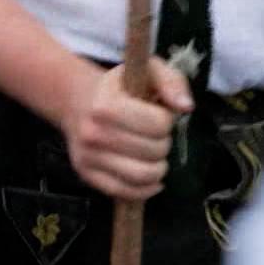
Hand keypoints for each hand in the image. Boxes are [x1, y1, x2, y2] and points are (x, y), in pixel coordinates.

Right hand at [59, 59, 194, 200]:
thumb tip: (185, 107)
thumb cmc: (120, 89)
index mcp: (106, 105)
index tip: (156, 114)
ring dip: (158, 167)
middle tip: (154, 136)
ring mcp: (88, 155)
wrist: (78, 102)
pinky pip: (125, 192)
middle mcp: (93, 132)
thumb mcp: (147, 72)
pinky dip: (145, 189)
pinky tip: (149, 176)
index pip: (158, 124)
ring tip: (152, 155)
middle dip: (163, 143)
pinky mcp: (86, 173)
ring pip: (143, 176)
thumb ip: (171, 82)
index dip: (166, 120)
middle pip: (154, 151)